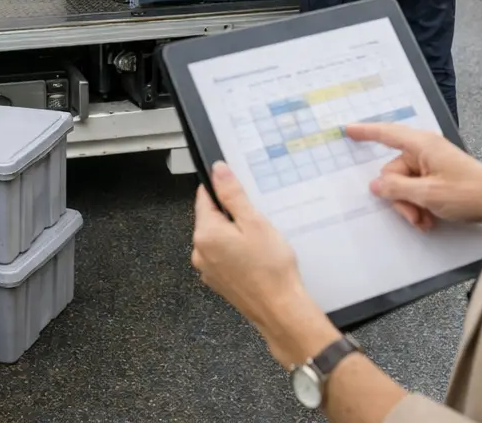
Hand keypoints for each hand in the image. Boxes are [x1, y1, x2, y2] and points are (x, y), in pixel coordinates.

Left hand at [192, 162, 337, 365]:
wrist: (280, 310)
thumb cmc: (270, 268)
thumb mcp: (254, 222)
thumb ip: (232, 195)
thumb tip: (218, 171)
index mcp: (205, 234)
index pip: (204, 198)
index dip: (222, 190)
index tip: (239, 191)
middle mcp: (200, 252)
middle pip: (211, 218)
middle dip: (232, 214)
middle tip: (257, 220)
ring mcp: (207, 269)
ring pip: (218, 238)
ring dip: (235, 234)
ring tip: (260, 241)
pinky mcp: (218, 281)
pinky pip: (223, 256)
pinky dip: (236, 251)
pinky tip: (256, 257)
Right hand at [344, 123, 481, 229]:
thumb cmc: (468, 194)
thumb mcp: (427, 195)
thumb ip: (396, 189)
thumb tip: (375, 185)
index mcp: (422, 144)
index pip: (386, 133)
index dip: (365, 132)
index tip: (347, 130)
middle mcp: (425, 150)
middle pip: (394, 171)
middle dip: (400, 197)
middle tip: (414, 217)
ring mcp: (433, 164)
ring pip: (405, 185)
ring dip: (411, 205)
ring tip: (425, 222)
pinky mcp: (440, 176)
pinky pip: (419, 189)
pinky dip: (420, 205)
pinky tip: (430, 220)